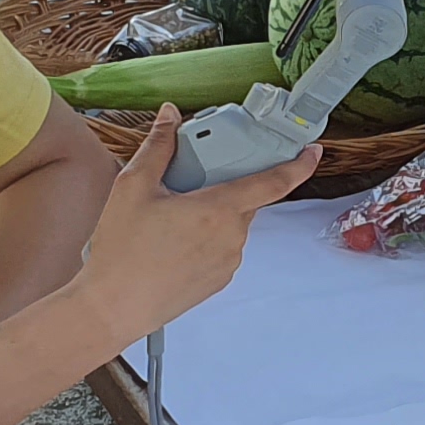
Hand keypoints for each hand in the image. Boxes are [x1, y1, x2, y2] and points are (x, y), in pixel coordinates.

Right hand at [76, 107, 317, 345]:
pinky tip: (172, 240)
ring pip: (231, 223)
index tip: (312, 152)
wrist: (113, 307)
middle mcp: (232, 237)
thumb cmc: (122, 252)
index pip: (272, 183)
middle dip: (223, 185)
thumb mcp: (133, 187)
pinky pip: (222, 247)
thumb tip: (170, 116)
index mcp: (218, 210)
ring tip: (170, 217)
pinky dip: (206, 236)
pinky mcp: (219, 280)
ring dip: (211, 212)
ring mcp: (228, 262)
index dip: (298, 165)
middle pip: (243, 198)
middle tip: (190, 182)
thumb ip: (158, 146)